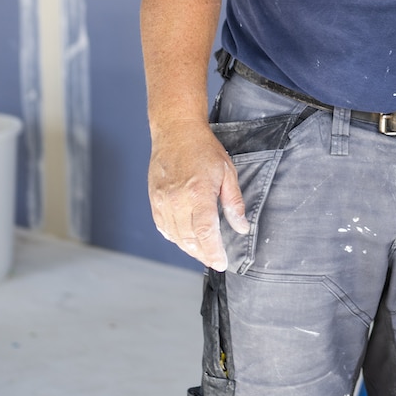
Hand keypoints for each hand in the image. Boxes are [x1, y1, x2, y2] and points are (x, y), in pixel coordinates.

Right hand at [147, 118, 248, 271]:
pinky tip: (186, 239)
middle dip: (204, 254)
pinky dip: (175, 238)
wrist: (176, 133)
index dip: (214, 252)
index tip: (221, 263)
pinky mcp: (154, 201)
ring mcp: (163, 202)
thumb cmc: (203, 149)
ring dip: (190, 249)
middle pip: (190, 240)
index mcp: (198, 193)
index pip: (206, 234)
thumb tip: (241, 227)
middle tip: (215, 259)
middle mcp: (177, 201)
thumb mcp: (227, 173)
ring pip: (176, 237)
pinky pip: (164, 229)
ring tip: (203, 251)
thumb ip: (234, 203)